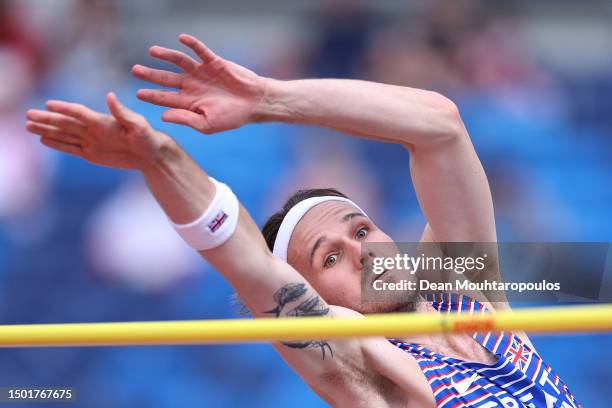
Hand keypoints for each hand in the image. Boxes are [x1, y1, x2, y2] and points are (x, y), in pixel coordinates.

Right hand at [26, 93, 171, 169]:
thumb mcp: (138, 125)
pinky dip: (57, 144)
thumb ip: (122, 112)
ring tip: (28, 125)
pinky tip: (43, 139)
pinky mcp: (92, 154)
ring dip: (47, 130)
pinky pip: (70, 149)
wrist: (152, 155)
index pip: (78, 112)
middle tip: (28, 114)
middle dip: (47, 119)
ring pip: (64, 135)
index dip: (64, 108)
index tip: (49, 104)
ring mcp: (91, 141)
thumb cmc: (148, 137)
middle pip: (65, 123)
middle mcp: (93, 129)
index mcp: (102, 121)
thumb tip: (110, 95)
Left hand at [132, 34, 266, 133]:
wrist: (254, 103)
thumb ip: (185, 119)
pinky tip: (181, 38)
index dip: (152, 95)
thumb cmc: (232, 117)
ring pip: (179, 61)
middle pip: (166, 78)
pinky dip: (192, 44)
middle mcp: (192, 85)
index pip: (165, 98)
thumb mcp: (207, 124)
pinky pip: (200, 50)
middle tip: (135, 70)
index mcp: (189, 102)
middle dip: (151, 74)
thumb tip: (163, 116)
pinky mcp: (213, 62)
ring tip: (152, 51)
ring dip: (166, 55)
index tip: (138, 93)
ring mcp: (202, 73)